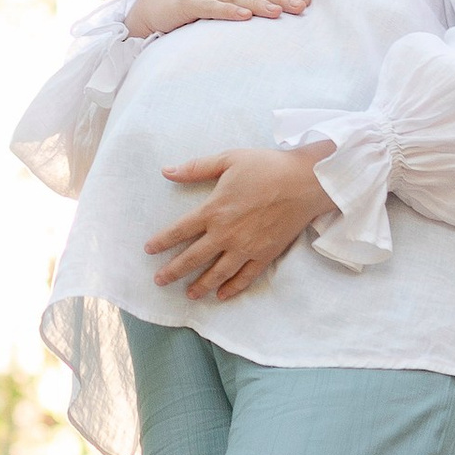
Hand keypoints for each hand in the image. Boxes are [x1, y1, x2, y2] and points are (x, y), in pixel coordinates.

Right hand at [127, 0, 308, 37]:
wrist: (151, 6)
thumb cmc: (192, 1)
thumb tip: (280, 7)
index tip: (306, 1)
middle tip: (301, 7)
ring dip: (257, 3)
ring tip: (277, 12)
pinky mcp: (185, 1)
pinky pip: (210, 6)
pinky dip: (227, 11)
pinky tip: (244, 17)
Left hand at [145, 147, 331, 300]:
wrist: (305, 182)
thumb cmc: (267, 166)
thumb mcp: (228, 159)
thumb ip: (196, 168)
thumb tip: (166, 171)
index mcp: (214, 210)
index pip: (179, 231)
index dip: (162, 242)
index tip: (149, 251)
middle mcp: (226, 234)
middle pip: (193, 258)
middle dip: (173, 271)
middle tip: (158, 281)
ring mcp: (246, 248)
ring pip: (217, 274)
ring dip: (200, 285)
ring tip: (188, 294)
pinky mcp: (265, 255)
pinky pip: (245, 277)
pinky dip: (232, 288)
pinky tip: (221, 295)